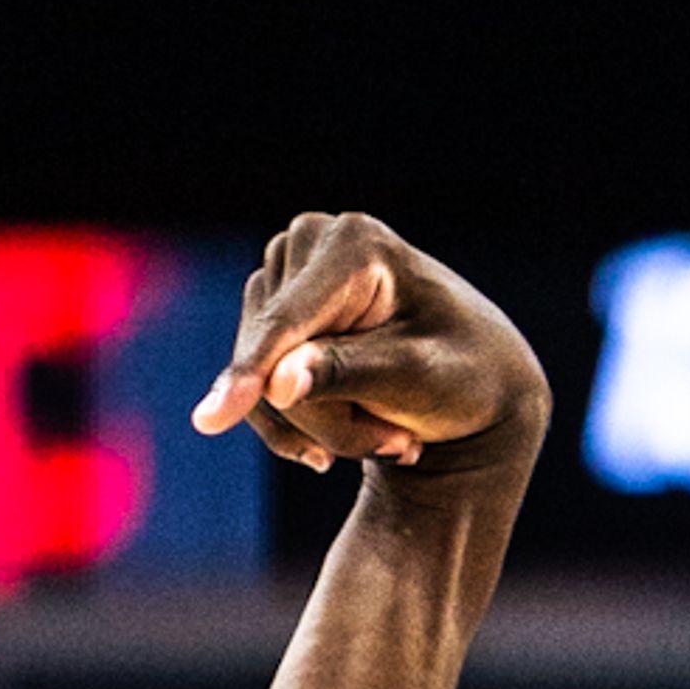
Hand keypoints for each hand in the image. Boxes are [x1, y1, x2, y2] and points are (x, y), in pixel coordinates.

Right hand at [190, 211, 550, 483]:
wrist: (479, 380)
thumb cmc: (464, 378)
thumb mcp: (416, 380)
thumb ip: (347, 374)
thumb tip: (276, 382)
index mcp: (354, 244)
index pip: (288, 321)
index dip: (252, 373)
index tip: (211, 421)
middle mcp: (309, 242)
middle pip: (272, 358)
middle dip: (326, 419)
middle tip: (398, 446)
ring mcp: (286, 272)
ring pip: (261, 379)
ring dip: (320, 428)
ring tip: (391, 437)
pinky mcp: (274, 308)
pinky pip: (258, 386)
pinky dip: (302, 424)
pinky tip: (360, 429)